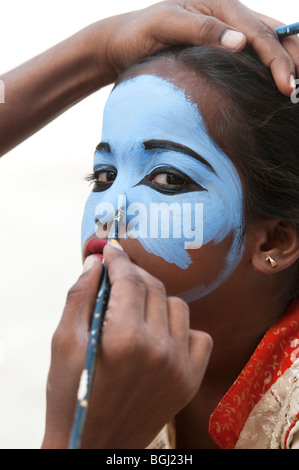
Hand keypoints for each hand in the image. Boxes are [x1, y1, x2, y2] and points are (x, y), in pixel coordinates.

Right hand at [42, 244, 211, 448]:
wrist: (92, 446)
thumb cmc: (71, 395)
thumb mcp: (64, 343)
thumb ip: (80, 296)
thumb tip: (97, 263)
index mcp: (124, 339)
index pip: (129, 279)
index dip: (119, 259)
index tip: (111, 250)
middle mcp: (159, 349)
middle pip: (154, 288)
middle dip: (134, 275)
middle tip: (118, 276)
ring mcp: (180, 366)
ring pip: (178, 307)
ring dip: (156, 300)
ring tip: (136, 310)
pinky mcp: (191, 381)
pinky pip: (200, 337)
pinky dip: (182, 329)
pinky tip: (161, 335)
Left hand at [101, 0, 298, 95]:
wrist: (122, 42)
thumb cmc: (139, 33)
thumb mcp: (166, 25)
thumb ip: (201, 29)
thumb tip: (241, 43)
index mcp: (219, 5)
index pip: (258, 33)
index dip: (276, 60)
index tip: (288, 86)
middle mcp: (227, 15)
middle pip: (273, 33)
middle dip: (293, 59)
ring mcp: (225, 30)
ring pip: (268, 41)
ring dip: (287, 61)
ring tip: (298, 84)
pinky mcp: (220, 46)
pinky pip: (252, 54)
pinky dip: (268, 67)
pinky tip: (276, 83)